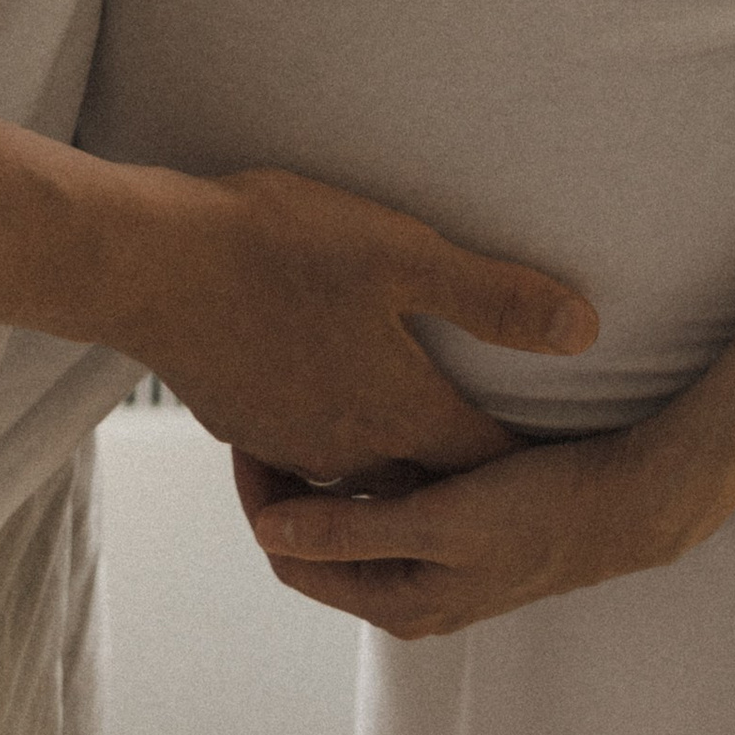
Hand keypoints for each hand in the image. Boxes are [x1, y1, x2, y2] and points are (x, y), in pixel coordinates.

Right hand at [113, 161, 596, 487]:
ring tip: (424, 450)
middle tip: (502, 472)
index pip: (482, 460)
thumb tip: (584, 330)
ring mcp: (287, 441)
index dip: (525, 462)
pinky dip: (335, 451)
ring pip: (360, 478)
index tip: (563, 465)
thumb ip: (492, 299)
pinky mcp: (240, 423)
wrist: (150, 263)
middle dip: (461, 482)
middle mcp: (347, 447)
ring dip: (395, 473)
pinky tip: (333, 409)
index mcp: (397, 411)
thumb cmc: (279, 247)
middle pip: (422, 487)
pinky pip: (305, 457)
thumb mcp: (402, 253)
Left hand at [234, 418, 699, 639]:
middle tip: (260, 401)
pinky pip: (380, 496)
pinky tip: (355, 408)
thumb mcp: (444, 520)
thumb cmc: (542, 511)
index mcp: (396, 603)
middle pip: (309, 534)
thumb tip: (267, 530)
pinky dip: (357, 461)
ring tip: (295, 396)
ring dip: (317, 464)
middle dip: (281, 475)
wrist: (629, 502)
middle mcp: (404, 591)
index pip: (288, 555)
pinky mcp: (450, 526)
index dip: (259, 494)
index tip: (244, 426)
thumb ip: (355, 528)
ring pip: (344, 511)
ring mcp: (428, 559)